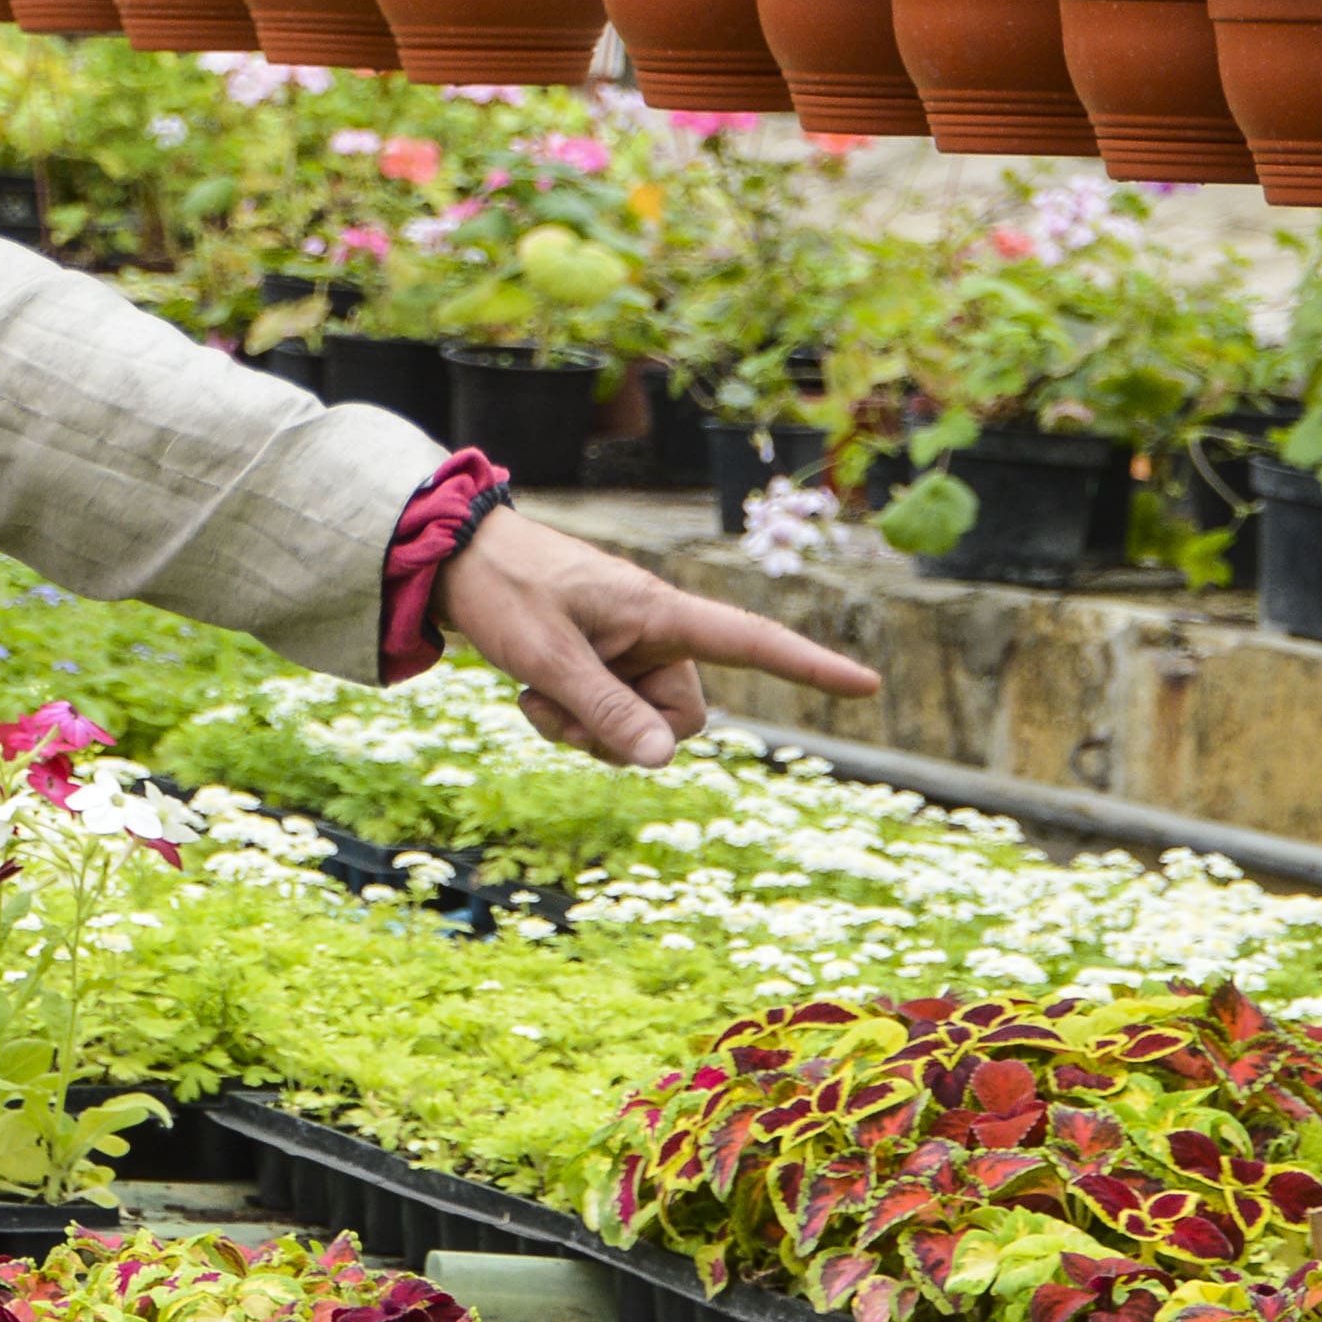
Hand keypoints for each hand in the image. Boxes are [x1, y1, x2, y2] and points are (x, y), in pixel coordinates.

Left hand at [435, 509, 880, 766]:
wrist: (454, 561)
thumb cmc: (505, 593)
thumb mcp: (549, 657)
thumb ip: (606, 709)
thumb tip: (663, 760)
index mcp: (659, 613)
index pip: (751, 642)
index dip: (810, 667)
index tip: (867, 684)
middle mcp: (655, 633)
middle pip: (679, 720)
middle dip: (624, 734)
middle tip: (557, 706)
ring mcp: (629, 652)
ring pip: (640, 729)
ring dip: (588, 729)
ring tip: (536, 691)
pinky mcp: (604, 666)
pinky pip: (610, 721)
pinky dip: (571, 720)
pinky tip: (531, 691)